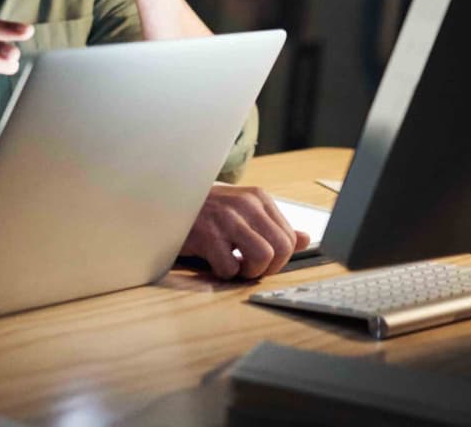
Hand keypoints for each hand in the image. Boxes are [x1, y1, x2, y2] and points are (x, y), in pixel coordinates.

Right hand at [180, 185, 308, 279]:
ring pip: (263, 257)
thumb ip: (273, 226)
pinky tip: (214, 261)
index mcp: (258, 197)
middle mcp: (244, 204)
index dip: (279, 258)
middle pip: (281, 249)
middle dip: (268, 267)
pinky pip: (230, 267)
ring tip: (235, 265)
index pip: (289, 238)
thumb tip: (304, 239)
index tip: (261, 260)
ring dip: (249, 271)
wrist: (166, 202)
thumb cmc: (206, 210)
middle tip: (250, 266)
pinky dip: (224, 272)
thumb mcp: (242, 211)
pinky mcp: (206, 233)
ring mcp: (225, 217)